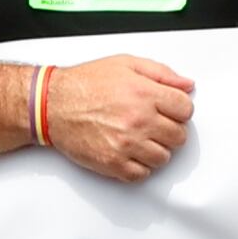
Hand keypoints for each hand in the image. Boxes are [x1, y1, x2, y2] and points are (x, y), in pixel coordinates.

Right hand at [40, 55, 192, 180]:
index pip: (186, 110)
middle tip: (156, 124)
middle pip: (179, 136)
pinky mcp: (113, 163)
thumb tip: (186, 85)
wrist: (51, 104)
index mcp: (144, 93)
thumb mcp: (125, 64)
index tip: (171, 110)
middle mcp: (138, 120)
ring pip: (163, 158)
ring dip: (156, 149)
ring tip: (141, 138)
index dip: (180, 109)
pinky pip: (142, 174)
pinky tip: (130, 152)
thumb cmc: (85, 83)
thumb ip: (161, 73)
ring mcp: (126, 144)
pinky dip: (139, 166)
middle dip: (170, 130)